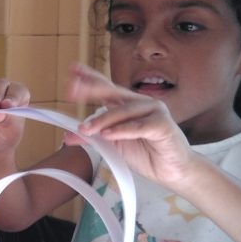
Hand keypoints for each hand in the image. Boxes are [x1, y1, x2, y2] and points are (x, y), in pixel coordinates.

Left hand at [66, 63, 193, 185]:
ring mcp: (154, 111)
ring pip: (124, 111)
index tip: (72, 71)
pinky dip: (122, 130)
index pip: (106, 88)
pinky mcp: (163, 125)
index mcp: (126, 104)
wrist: (172, 171)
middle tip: (72, 90)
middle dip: (91, 89)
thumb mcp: (112, 145)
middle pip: (113, 92)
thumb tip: (68, 136)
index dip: (90, 78)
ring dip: (102, 120)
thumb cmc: (146, 154)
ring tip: (86, 129)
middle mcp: (140, 103)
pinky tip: (108, 134)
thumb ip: (92, 137)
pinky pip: (139, 126)